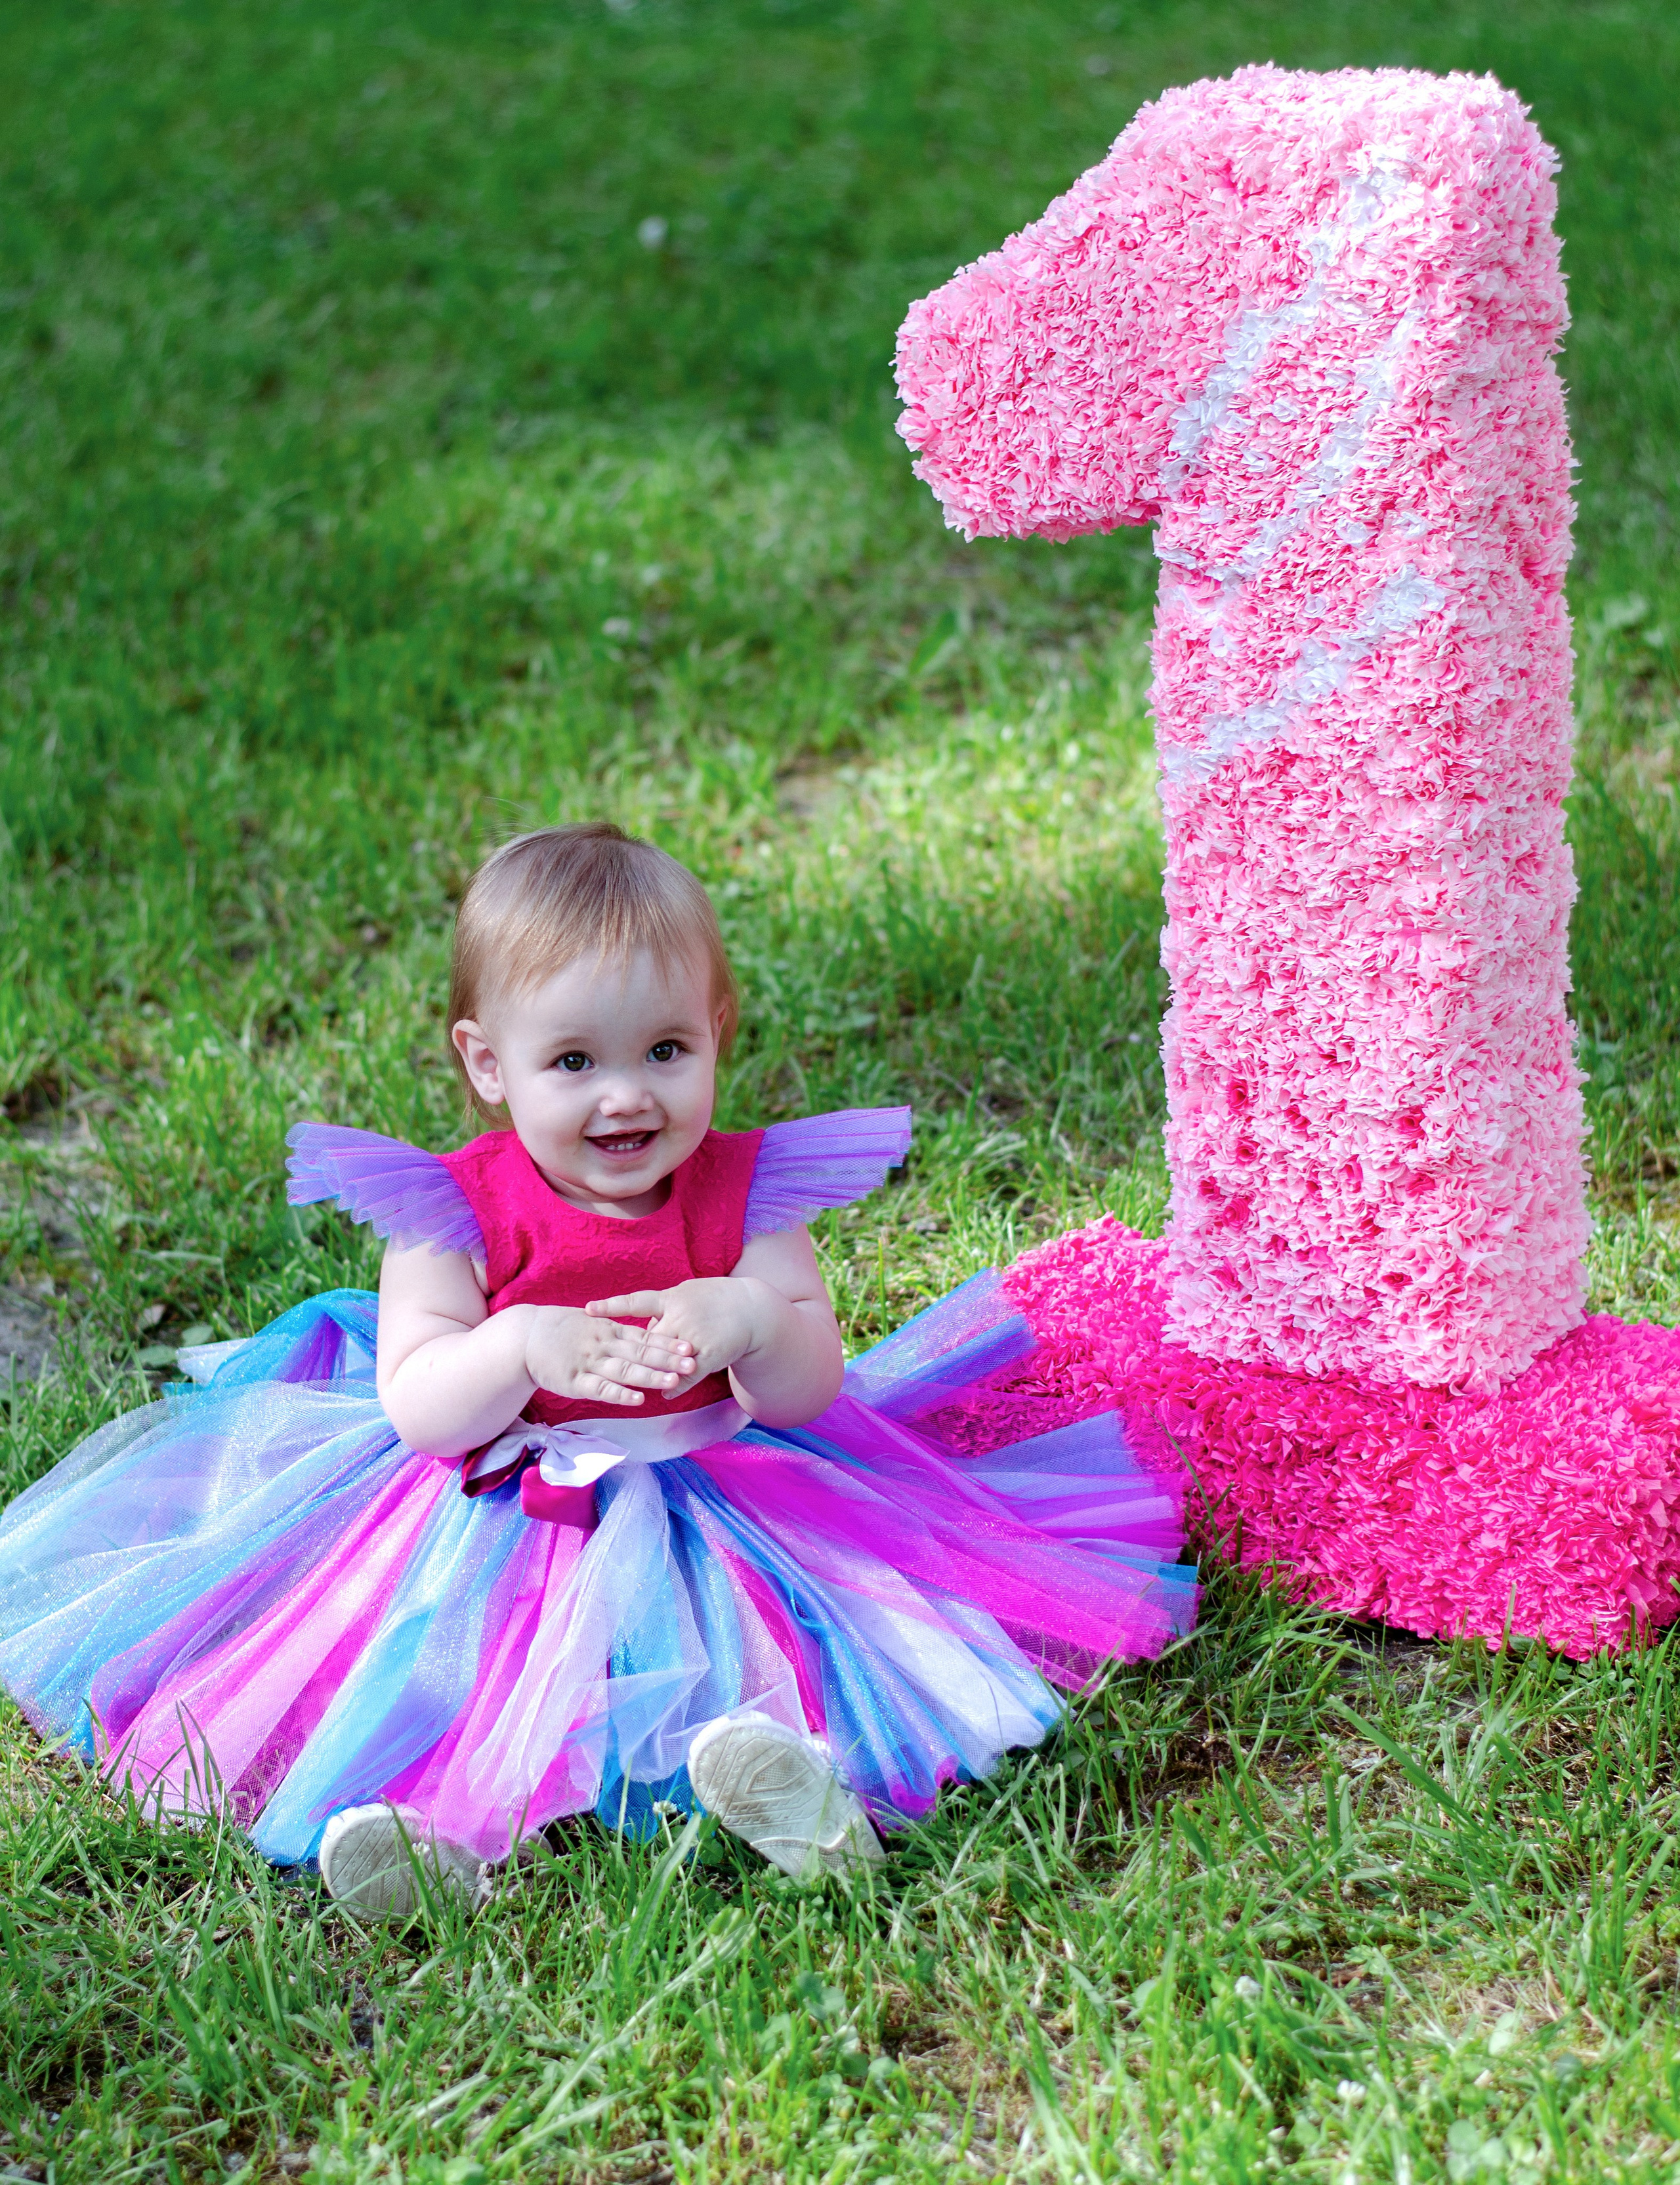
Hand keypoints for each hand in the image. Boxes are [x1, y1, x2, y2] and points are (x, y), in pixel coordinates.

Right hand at [523, 1304, 697, 1408]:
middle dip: (668, 1358)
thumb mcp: (591, 1323)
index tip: (690, 1346)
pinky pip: (601, 1389)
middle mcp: (603, 1345)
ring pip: (625, 1370)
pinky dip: (620, 1394)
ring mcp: (589, 1363)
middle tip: (693, 1363)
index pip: (644, 1336)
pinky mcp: (574, 1382)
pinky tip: (638, 1399)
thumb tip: (644, 1334)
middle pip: (641, 1352)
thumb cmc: (560, 1329)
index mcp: (608, 1329)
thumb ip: (616, 1330)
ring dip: (650, 1376)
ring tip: (673, 1381)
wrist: (524, 1337)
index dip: (667, 1342)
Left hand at [584, 1279, 767, 1381]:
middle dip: (628, 1352)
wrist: (752, 1310)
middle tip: (599, 1359)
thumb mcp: (688, 1294)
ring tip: (623, 1382)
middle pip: (646, 1339)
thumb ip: (664, 1309)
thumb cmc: (717, 1300)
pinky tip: (665, 1395)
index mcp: (672, 1299)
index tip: (587, 1309)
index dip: (612, 1305)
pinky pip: (688, 1375)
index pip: (636, 1303)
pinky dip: (676, 1385)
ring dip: (649, 1373)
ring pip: (664, 1360)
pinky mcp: (709, 1355)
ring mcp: (693, 1338)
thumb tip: (643, 1326)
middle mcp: (680, 1317)